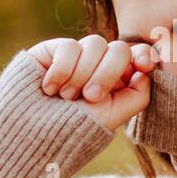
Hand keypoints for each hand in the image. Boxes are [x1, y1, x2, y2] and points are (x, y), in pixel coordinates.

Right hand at [26, 35, 158, 130]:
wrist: (30, 133)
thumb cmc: (73, 130)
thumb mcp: (112, 117)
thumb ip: (137, 95)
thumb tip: (145, 71)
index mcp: (116, 80)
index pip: (137, 55)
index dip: (144, 55)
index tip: (145, 64)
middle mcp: (97, 65)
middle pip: (119, 49)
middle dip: (108, 73)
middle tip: (90, 97)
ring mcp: (76, 56)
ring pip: (95, 44)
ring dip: (83, 74)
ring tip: (66, 97)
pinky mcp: (52, 50)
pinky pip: (69, 46)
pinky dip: (62, 70)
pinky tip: (49, 88)